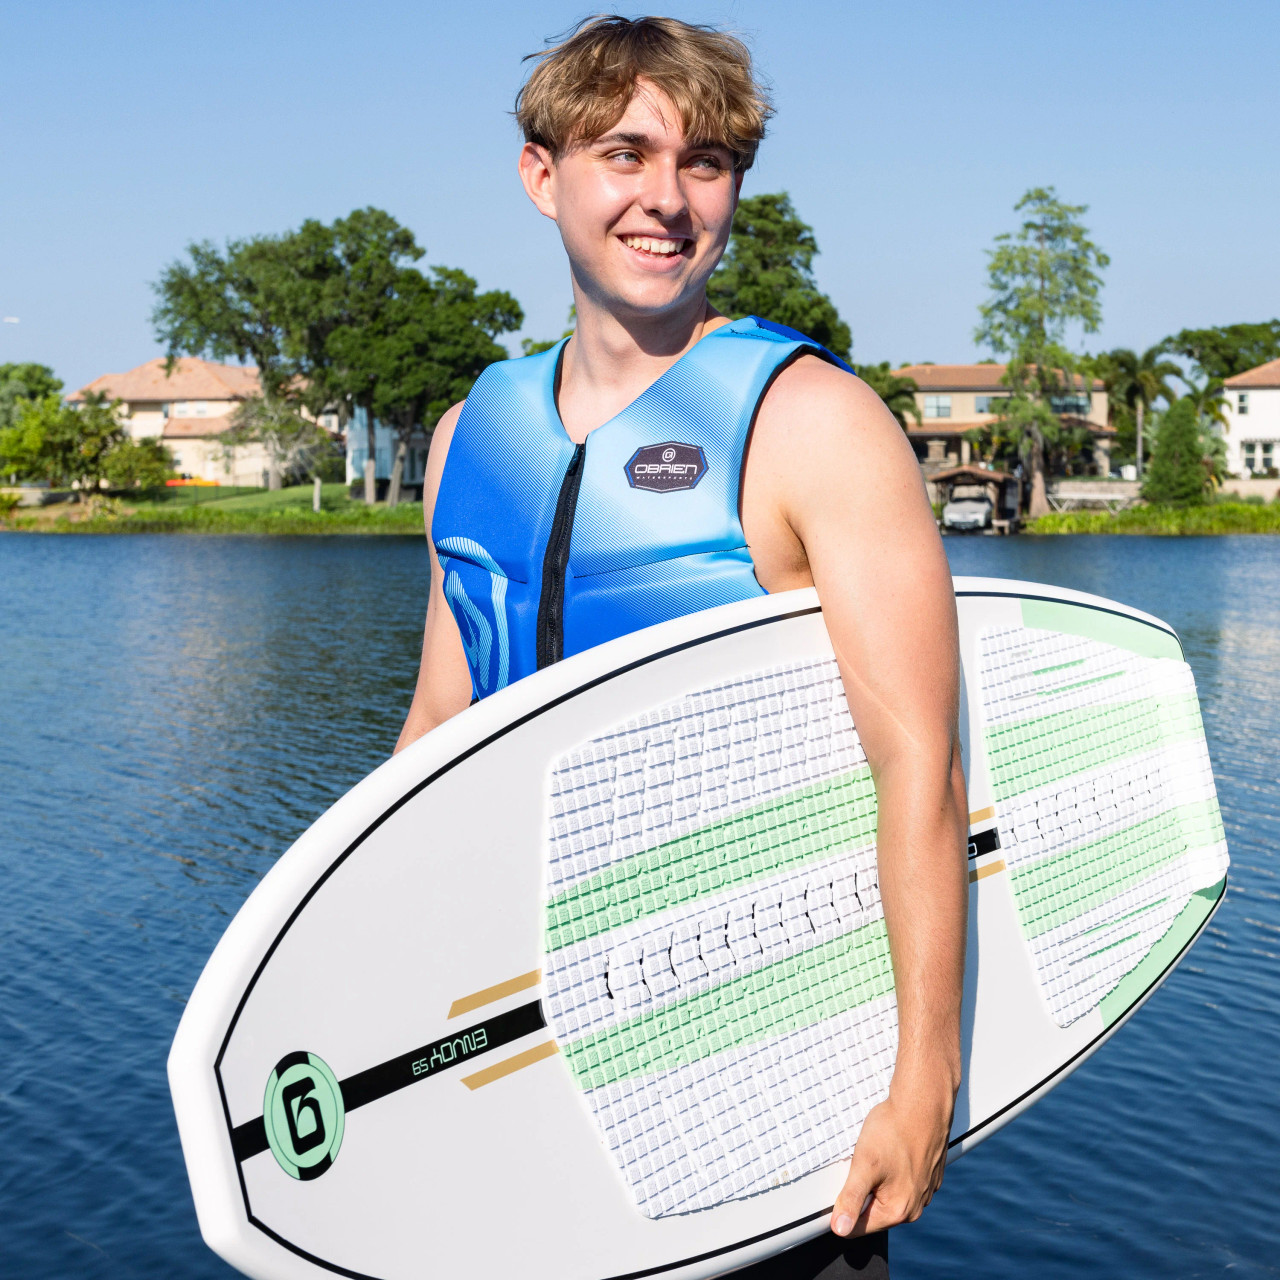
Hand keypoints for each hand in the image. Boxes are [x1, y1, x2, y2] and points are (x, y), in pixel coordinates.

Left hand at [828, 1083, 953, 1236]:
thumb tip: (839, 1230)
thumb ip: (851, 1199)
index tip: (837, 1187)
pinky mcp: (929, 1174)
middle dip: (862, 1191)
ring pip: (888, 1194)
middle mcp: (916, 1207)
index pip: (858, 1227)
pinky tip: (891, 1150)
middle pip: (874, 1210)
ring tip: (877, 1154)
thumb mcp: (864, 1164)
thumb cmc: (894, 1131)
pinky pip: (903, 1180)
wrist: (924, 1103)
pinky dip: (893, 1170)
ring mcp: (925, 1190)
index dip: (841, 1209)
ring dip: (877, 1180)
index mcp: (899, 1211)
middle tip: (861, 1163)